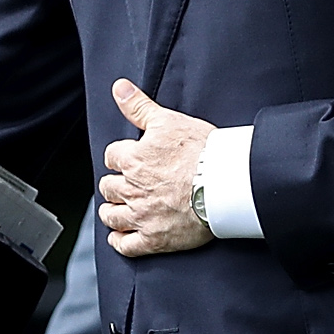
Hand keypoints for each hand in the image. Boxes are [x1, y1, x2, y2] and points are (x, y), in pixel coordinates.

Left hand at [98, 79, 214, 256]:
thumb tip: (119, 88)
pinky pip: (126, 245)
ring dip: (113, 211)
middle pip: (108, 187)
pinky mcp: (153, 239)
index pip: (112, 156)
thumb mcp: (168, 120)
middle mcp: (131, 189)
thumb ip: (139, 106)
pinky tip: (121, 236)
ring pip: (112, 216)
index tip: (128, 159)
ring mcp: (141, 216)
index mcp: (132, 160)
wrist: (226, 183)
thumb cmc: (203, 152)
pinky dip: (120, 241)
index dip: (121, 157)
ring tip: (119, 209)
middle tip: (126, 184)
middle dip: (115, 184)